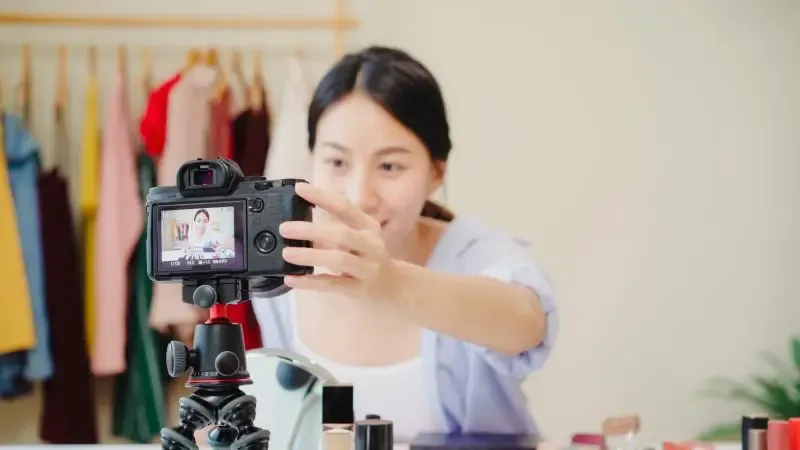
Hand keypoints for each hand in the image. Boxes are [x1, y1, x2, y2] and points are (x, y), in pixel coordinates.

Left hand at [279, 183, 400, 301]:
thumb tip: (298, 222)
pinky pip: (332, 285)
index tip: (299, 189)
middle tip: (285, 228)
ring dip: (310, 255)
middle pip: (341, 234)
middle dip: (311, 231)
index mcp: (369, 226)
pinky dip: (310, 282)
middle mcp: (371, 245)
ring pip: (338, 259)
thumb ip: (335, 228)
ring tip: (287, 253)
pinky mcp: (359, 289)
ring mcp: (367, 268)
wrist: (394, 286)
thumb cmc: (369, 256)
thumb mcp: (360, 236)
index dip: (322, 196)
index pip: (345, 207)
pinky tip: (292, 278)